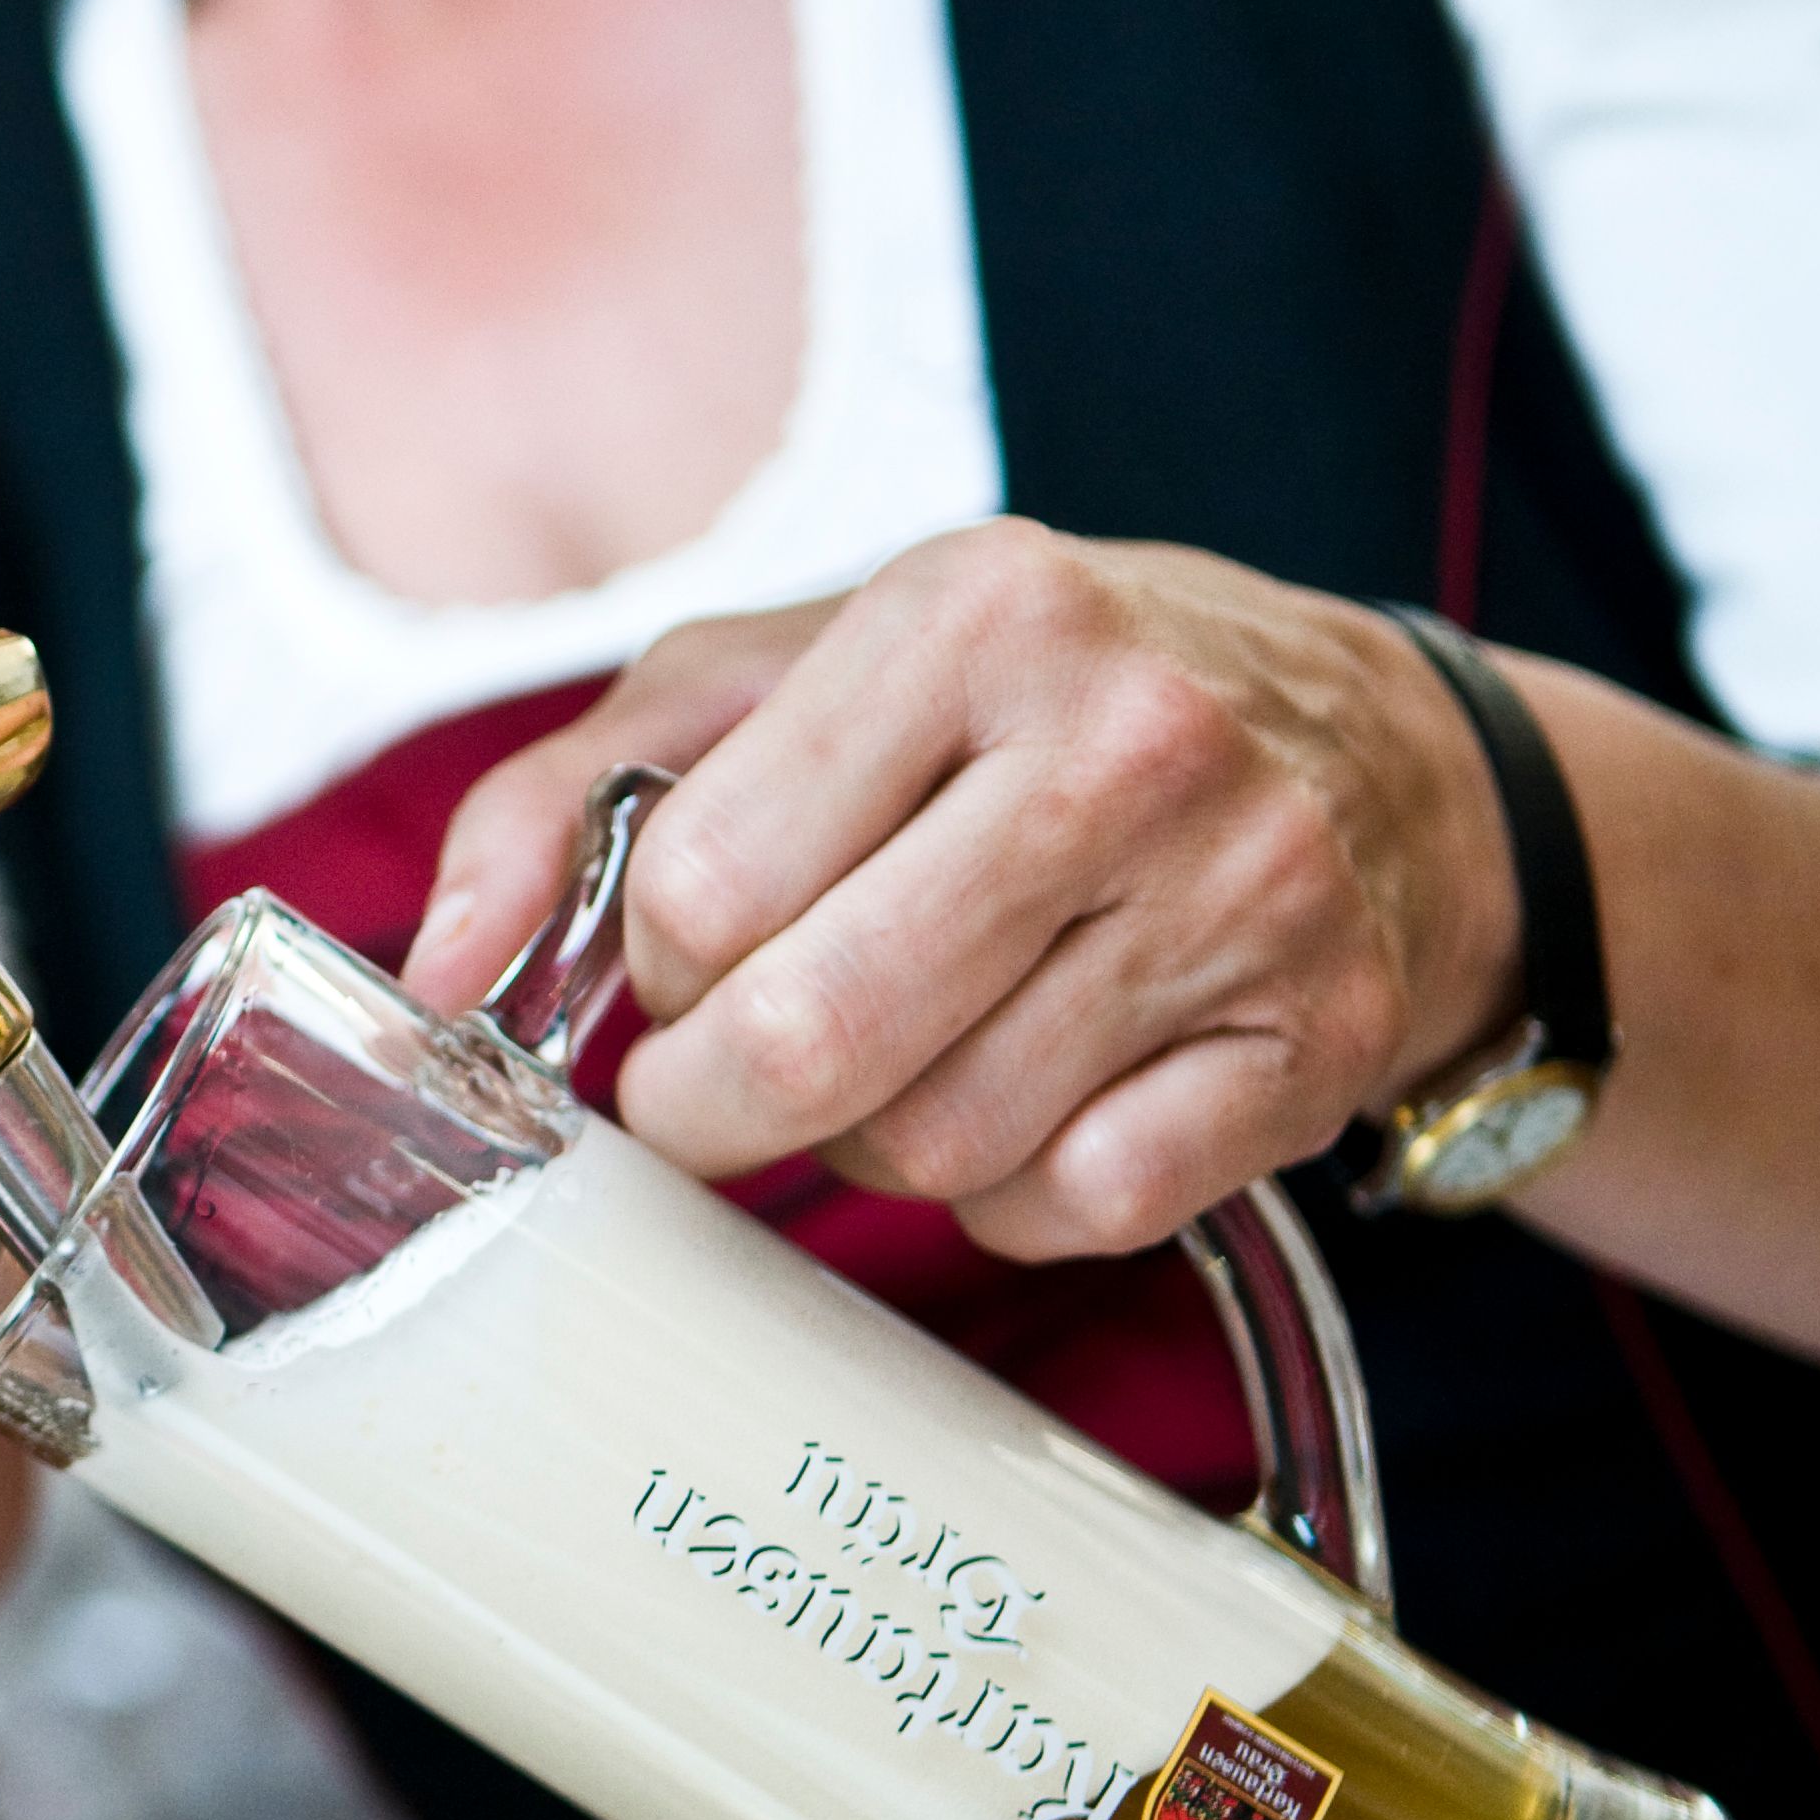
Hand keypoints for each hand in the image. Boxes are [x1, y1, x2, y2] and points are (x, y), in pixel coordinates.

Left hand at [402, 524, 1525, 1257]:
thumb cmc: (1029, 711)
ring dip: (874, 1141)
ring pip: (936, 1143)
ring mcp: (1240, 896)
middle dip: (719, 1105)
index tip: (693, 958)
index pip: (699, 889)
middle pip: (809, 1039)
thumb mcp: (789, 678)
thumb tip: (430, 970)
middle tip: (721, 1086)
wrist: (1389, 753)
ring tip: (912, 1051)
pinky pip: (1077, 1207)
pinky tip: (1039, 1097)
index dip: (661, 965)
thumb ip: (571, 795)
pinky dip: (1017, 1195)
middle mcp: (1123, 741)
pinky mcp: (1316, 1041)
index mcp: (969, 612)